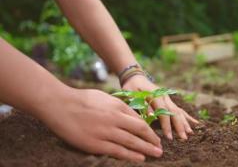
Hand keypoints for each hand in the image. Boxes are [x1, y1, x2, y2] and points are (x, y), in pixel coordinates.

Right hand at [37, 87, 162, 161]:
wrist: (59, 105)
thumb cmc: (81, 100)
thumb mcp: (105, 98)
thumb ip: (119, 107)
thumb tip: (132, 116)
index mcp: (118, 106)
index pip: (139, 120)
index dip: (149, 130)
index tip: (155, 136)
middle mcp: (115, 119)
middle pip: (140, 132)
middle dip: (152, 141)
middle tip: (160, 148)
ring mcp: (106, 132)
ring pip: (131, 143)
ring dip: (146, 149)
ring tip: (156, 154)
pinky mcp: (95, 144)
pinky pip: (117, 151)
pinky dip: (130, 155)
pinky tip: (140, 158)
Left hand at [122, 74, 198, 139]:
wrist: (136, 77)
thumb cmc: (132, 88)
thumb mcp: (133, 95)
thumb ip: (142, 104)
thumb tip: (152, 116)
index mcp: (157, 95)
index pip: (164, 112)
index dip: (167, 125)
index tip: (169, 137)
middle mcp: (165, 97)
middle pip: (175, 113)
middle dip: (180, 126)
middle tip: (183, 138)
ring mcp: (169, 99)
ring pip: (179, 111)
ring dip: (185, 123)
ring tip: (190, 133)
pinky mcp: (169, 101)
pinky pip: (180, 110)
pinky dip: (187, 117)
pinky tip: (195, 123)